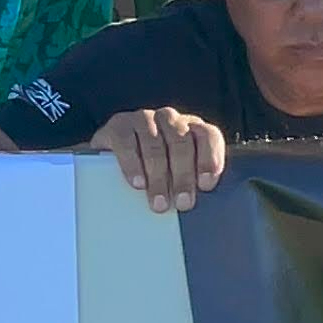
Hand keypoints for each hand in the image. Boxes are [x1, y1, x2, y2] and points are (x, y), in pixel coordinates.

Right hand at [89, 106, 226, 212]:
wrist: (112, 165)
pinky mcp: (118, 125)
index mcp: (192, 129)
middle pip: (181, 142)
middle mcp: (170, 119)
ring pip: (155, 143)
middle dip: (183, 176)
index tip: (205, 185)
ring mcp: (143, 119)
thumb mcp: (177, 178)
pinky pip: (126, 141)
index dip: (209, 159)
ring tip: (158, 202)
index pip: (208, 136)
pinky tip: (138, 183)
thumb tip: (195, 204)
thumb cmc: (155, 176)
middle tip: (182, 203)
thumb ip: (190, 185)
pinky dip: (133, 164)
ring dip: (158, 175)